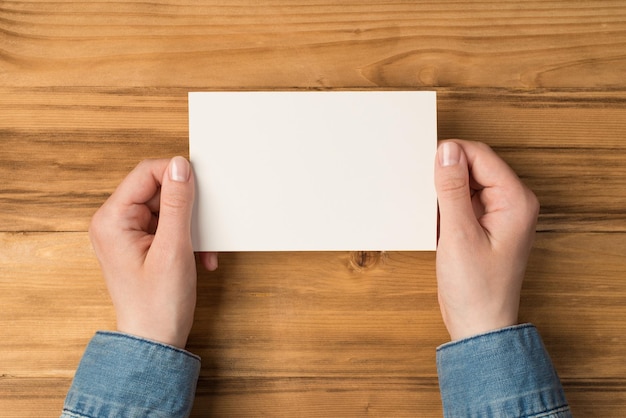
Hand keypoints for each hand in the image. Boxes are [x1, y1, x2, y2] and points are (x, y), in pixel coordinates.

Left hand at [89, 157, 217, 347]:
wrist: (155, 343)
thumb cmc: (157, 305)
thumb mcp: (173, 248)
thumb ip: (177, 203)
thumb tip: (181, 166)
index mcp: (112, 220)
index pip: (145, 173)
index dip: (176, 174)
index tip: (202, 187)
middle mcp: (114, 222)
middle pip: (157, 190)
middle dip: (187, 207)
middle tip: (204, 225)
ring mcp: (127, 234)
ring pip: (167, 208)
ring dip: (190, 225)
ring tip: (201, 249)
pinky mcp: (140, 244)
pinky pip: (168, 225)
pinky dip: (187, 237)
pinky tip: (200, 256)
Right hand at [434, 140, 538, 340]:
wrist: (478, 326)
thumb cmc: (476, 289)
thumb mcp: (458, 234)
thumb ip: (452, 189)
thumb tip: (446, 151)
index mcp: (515, 200)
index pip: (480, 156)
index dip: (450, 155)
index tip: (423, 163)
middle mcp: (511, 202)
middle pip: (474, 166)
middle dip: (446, 172)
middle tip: (421, 187)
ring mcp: (497, 214)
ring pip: (465, 182)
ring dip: (443, 189)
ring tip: (427, 208)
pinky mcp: (482, 225)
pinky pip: (462, 200)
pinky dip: (444, 204)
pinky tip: (432, 219)